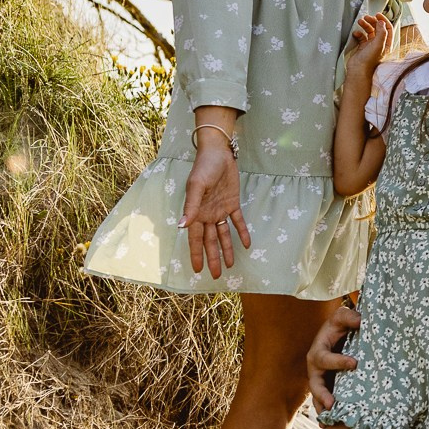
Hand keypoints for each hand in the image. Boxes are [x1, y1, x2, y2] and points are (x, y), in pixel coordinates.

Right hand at [177, 136, 249, 276]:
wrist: (218, 153)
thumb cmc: (204, 168)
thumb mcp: (196, 187)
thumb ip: (190, 207)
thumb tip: (181, 227)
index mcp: (196, 213)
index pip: (195, 239)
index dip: (196, 254)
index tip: (197, 270)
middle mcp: (207, 215)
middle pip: (210, 241)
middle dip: (213, 258)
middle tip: (217, 275)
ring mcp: (220, 210)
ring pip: (223, 235)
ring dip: (226, 249)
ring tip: (230, 265)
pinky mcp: (232, 203)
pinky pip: (237, 221)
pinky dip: (241, 233)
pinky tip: (246, 245)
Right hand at [307, 306, 361, 411]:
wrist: (339, 336)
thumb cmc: (340, 327)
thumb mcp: (341, 318)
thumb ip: (348, 316)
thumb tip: (360, 320)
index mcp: (318, 351)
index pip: (324, 358)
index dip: (338, 361)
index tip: (355, 363)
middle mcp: (316, 369)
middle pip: (315, 384)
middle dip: (323, 394)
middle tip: (333, 404)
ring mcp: (321, 381)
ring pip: (318, 398)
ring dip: (323, 409)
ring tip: (330, 419)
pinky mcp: (328, 389)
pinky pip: (324, 404)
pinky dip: (325, 415)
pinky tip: (328, 426)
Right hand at [346, 13, 393, 83]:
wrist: (358, 71)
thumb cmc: (370, 60)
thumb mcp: (378, 45)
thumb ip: (382, 32)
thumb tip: (381, 22)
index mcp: (386, 44)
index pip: (388, 29)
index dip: (383, 20)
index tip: (377, 14)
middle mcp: (379, 44)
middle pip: (378, 28)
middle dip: (372, 21)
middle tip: (366, 17)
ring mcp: (371, 46)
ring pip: (369, 31)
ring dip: (365, 25)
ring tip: (359, 21)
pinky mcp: (362, 47)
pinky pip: (361, 37)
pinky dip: (358, 33)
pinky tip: (355, 33)